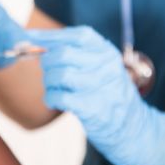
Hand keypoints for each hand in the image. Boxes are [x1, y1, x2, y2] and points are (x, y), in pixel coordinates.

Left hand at [28, 26, 164, 164]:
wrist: (134, 129)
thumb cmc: (109, 95)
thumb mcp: (102, 68)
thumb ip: (78, 54)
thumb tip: (37, 42)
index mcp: (108, 53)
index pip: (78, 35)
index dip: (51, 35)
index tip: (30, 37)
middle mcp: (107, 66)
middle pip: (64, 54)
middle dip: (47, 62)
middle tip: (47, 72)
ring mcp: (101, 88)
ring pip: (59, 75)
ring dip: (48, 83)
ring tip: (53, 90)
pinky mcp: (94, 109)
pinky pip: (60, 97)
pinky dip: (50, 99)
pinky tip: (53, 102)